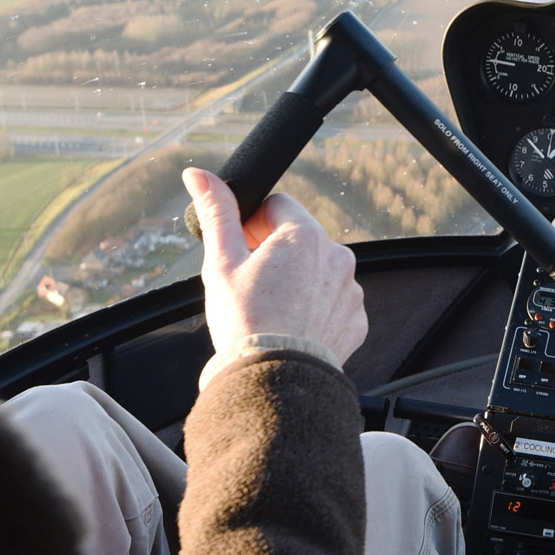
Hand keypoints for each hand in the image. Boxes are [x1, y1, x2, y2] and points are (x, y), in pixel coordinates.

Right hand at [182, 168, 366, 365]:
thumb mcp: (221, 261)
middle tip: (250, 283)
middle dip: (274, 252)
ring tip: (271, 308)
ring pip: (318, 269)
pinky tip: (292, 325)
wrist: (275, 380)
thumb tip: (199, 174)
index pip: (277, 205)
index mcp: (306, 235)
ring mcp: (351, 290)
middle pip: (299, 237)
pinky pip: (333, 302)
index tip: (240, 250)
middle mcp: (337, 257)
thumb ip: (216, 211)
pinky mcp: (355, 319)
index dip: (252, 225)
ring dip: (297, 279)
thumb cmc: (246, 322)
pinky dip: (314, 308)